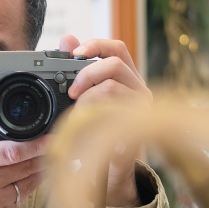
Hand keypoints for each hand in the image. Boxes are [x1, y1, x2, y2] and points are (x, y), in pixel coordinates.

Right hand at [0, 87, 48, 207]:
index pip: (13, 150)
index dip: (36, 143)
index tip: (50, 135)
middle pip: (26, 166)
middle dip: (41, 155)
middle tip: (52, 145)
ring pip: (27, 184)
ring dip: (35, 172)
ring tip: (39, 161)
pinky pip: (19, 203)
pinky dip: (22, 192)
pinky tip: (19, 184)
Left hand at [59, 34, 152, 207]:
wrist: (110, 169)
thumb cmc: (97, 131)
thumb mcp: (82, 98)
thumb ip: (77, 68)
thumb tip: (68, 37)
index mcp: (126, 77)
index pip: (116, 48)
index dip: (94, 44)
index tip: (73, 53)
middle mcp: (138, 88)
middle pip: (116, 61)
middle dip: (88, 71)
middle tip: (71, 90)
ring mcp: (140, 107)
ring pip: (112, 86)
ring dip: (87, 97)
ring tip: (78, 113)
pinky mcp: (137, 126)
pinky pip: (112, 112)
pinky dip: (92, 117)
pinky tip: (86, 127)